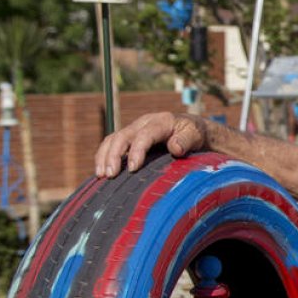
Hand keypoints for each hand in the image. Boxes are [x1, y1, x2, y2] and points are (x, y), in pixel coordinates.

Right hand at [93, 112, 208, 177]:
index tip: (134, 169)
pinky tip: (101, 173)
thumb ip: (186, 140)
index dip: (137, 151)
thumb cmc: (194, 134)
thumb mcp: (196, 135)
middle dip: (113, 155)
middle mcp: (144, 123)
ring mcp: (135, 130)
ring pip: (113, 139)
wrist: (192, 128)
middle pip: (122, 136)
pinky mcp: (130, 138)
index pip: (144, 135)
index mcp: (161, 121)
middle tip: (110, 175)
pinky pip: (112, 144)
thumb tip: (175, 148)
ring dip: (104, 157)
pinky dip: (104, 157)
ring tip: (101, 175)